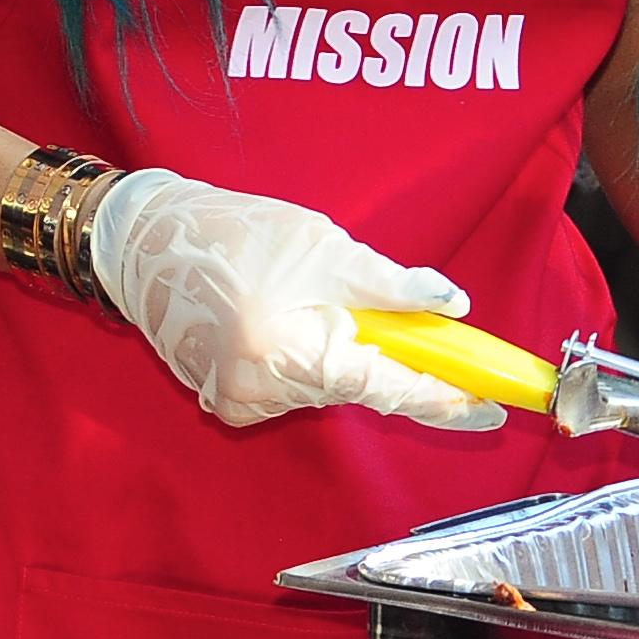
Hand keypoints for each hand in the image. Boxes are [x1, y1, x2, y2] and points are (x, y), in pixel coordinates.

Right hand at [89, 167, 502, 430]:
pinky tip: (276, 321)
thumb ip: (389, 285)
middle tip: (385, 316)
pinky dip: (304, 361)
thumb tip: (452, 306)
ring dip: (338, 353)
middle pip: (356, 388)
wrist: (144, 239)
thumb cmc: (232, 233)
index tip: (493, 405)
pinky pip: (291, 390)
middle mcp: (259, 391)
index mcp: (286, 351)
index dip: (446, 396)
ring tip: (303, 298)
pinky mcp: (224, 401)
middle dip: (381, 356)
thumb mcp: (320, 246)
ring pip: (325, 388)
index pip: (387, 386)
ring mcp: (238, 402)